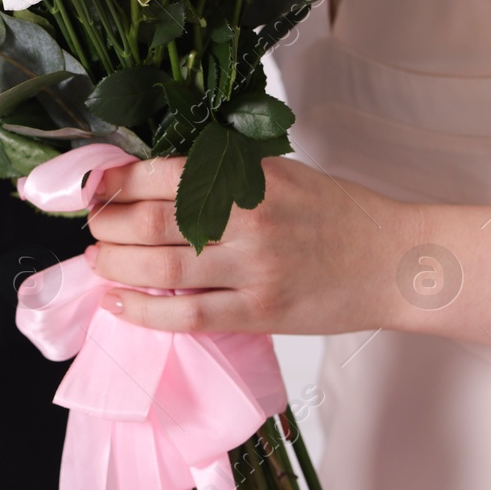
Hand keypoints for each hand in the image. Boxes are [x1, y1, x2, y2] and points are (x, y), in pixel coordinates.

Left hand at [83, 156, 414, 334]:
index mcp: (250, 178)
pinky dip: (145, 311)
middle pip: (150, 221)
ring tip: (98, 260)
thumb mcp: (281, 174)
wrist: (397, 262)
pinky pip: (189, 315)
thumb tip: (152, 180)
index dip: (116, 181)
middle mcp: (248, 220)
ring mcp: (254, 269)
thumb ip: (224, 176)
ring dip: (116, 264)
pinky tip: (118, 304)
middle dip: (106, 223)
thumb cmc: (338, 214)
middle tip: (93, 225)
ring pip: (161, 267)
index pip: (162, 174)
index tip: (94, 187)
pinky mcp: (261, 312)